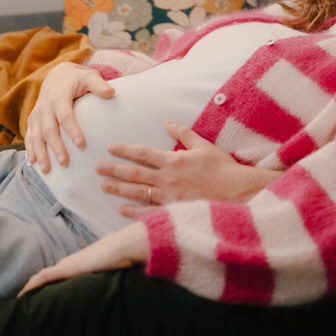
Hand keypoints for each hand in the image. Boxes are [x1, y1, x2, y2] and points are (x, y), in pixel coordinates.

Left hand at [18, 222, 149, 294]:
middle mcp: (71, 262)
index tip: (42, 291)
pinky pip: (45, 277)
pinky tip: (24, 292)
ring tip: (22, 297)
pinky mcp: (67, 269)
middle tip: (27, 297)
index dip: (50, 281)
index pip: (60, 272)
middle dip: (38, 284)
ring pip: (43, 276)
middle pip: (49, 274)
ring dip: (32, 285)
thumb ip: (110, 275)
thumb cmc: (122, 256)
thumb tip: (117, 282)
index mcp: (80, 262)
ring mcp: (68, 264)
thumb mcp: (114, 269)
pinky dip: (33, 284)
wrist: (123, 246)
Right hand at [24, 62, 114, 172]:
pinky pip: (29, 136)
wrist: (56, 75)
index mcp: (59, 97)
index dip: (72, 130)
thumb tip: (112, 93)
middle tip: (65, 163)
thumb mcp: (88, 76)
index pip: (65, 115)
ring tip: (46, 170)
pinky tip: (33, 163)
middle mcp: (45, 106)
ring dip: (40, 153)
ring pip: (36, 135)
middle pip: (49, 129)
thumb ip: (98, 85)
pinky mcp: (32, 120)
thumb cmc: (77, 79)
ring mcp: (37, 114)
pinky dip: (30, 149)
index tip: (81, 144)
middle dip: (56, 147)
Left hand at [95, 120, 277, 212]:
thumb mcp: (204, 146)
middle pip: (134, 173)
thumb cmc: (223, 169)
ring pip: (138, 192)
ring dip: (119, 189)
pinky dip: (134, 213)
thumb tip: (168, 121)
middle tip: (96, 167)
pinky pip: (149, 213)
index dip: (125, 149)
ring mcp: (169, 198)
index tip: (110, 147)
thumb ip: (184, 134)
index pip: (143, 153)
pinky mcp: (173, 213)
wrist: (238, 193)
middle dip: (114, 169)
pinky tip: (121, 210)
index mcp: (173, 161)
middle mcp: (167, 179)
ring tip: (103, 185)